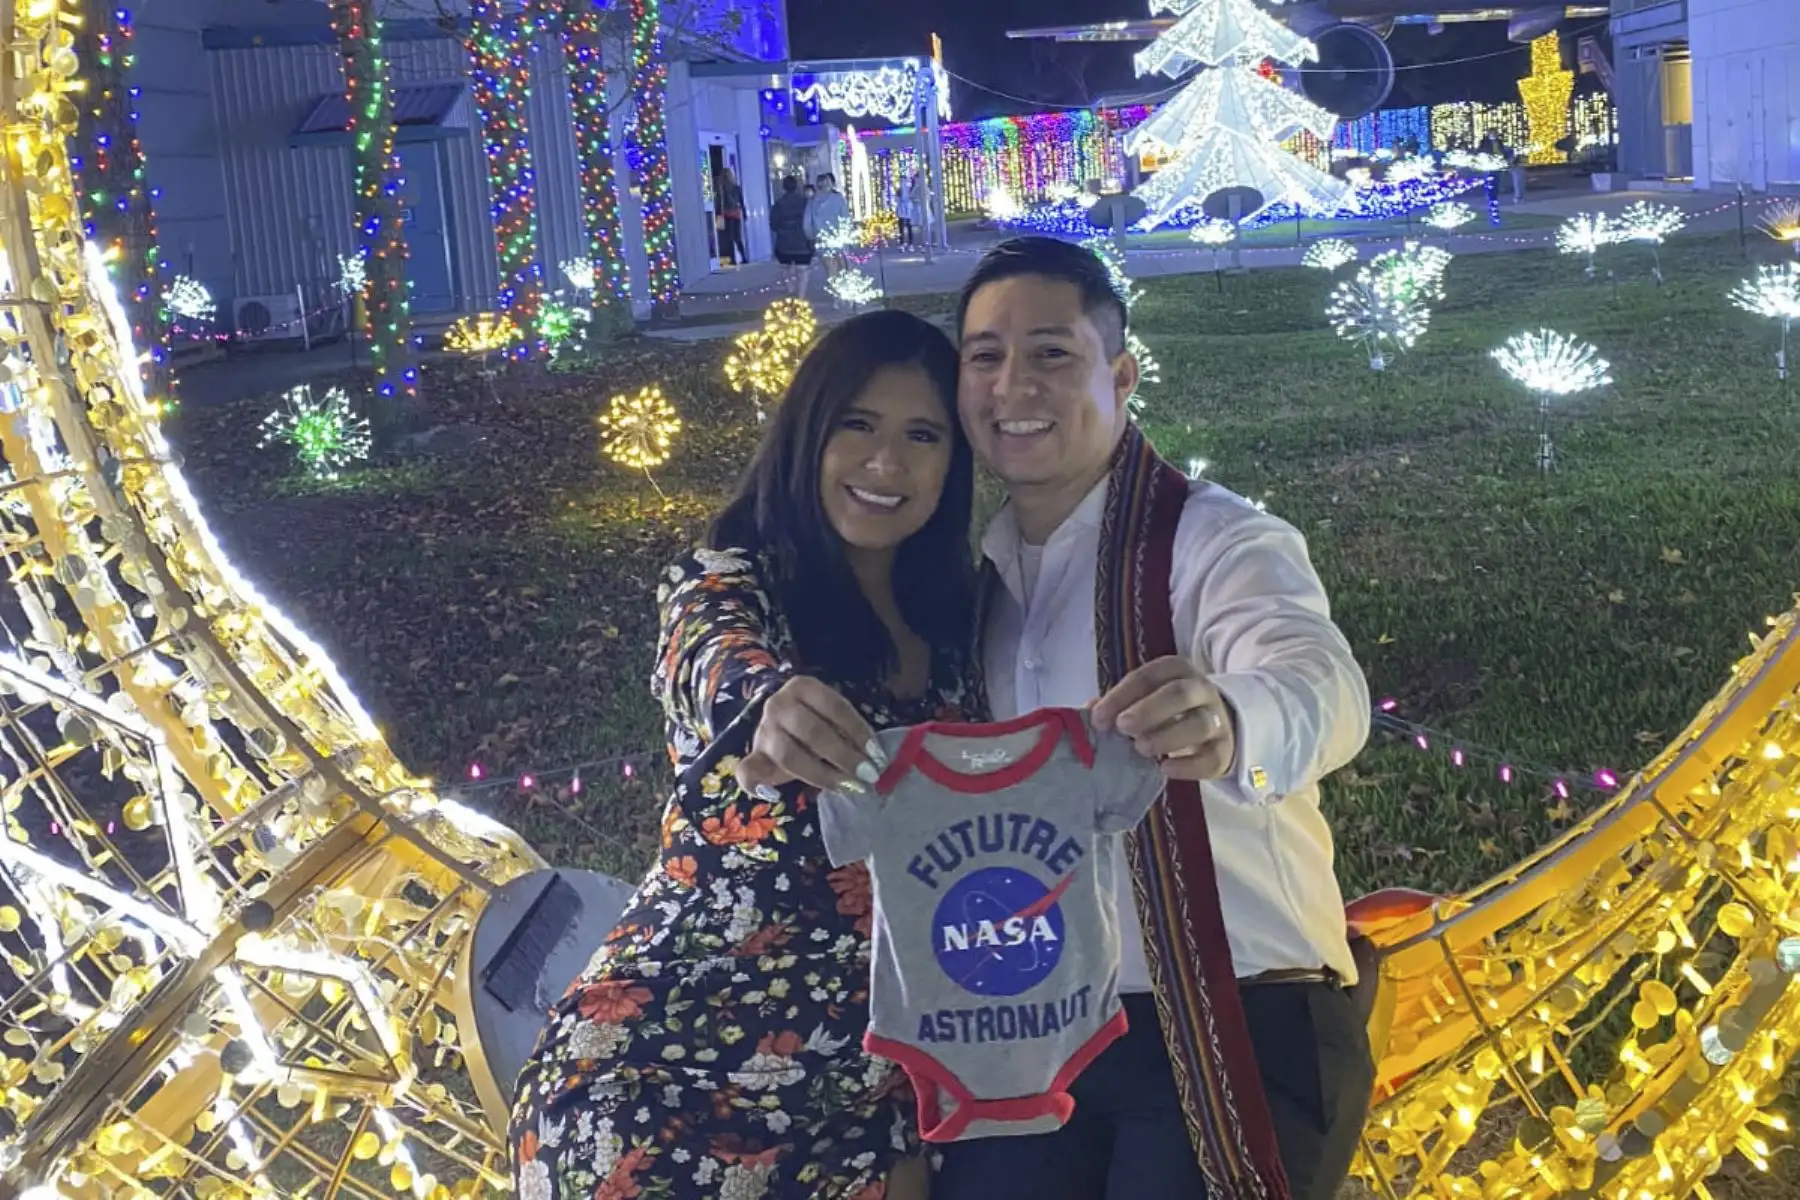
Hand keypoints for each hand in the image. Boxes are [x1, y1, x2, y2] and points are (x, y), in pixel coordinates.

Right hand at [734, 676, 885, 798]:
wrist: (780, 724)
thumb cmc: (816, 720)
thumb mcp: (831, 717)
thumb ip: (848, 732)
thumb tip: (876, 760)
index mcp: (803, 687)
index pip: (835, 707)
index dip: (858, 732)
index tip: (878, 756)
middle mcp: (778, 704)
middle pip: (813, 732)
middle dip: (844, 756)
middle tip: (868, 775)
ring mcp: (763, 730)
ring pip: (789, 755)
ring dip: (822, 774)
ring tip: (847, 787)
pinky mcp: (752, 756)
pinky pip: (747, 772)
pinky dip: (758, 786)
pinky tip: (775, 795)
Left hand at [1090, 656, 1236, 781]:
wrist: (1219, 725)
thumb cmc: (1170, 710)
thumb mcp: (1146, 697)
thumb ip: (1120, 703)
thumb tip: (1089, 712)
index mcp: (1176, 671)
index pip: (1148, 676)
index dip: (1121, 695)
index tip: (1098, 717)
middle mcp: (1201, 690)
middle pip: (1179, 694)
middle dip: (1148, 710)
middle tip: (1123, 727)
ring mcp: (1217, 719)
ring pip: (1198, 724)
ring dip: (1167, 736)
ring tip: (1142, 748)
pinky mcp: (1225, 750)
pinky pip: (1210, 757)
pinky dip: (1188, 765)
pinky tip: (1166, 769)